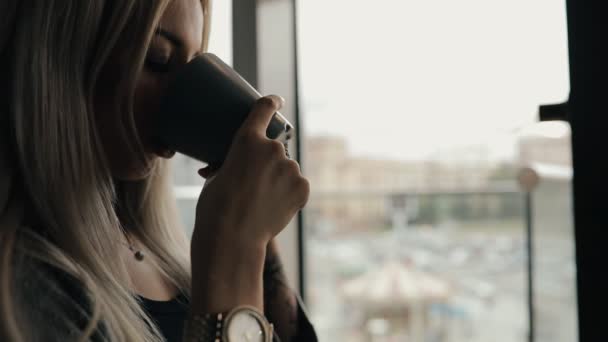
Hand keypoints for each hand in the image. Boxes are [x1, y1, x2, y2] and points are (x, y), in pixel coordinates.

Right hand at [192, 95, 308, 248]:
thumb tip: (235, 167)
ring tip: (260, 203)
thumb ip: (235, 163)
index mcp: (247, 139)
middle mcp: (273, 149)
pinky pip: (297, 186)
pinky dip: (288, 195)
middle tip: (252, 187)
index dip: (272, 103)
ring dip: (277, 180)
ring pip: (286, 170)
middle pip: (274, 150)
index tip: (278, 101)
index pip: (264, 109)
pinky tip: (273, 208)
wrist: (232, 236)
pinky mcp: (303, 187)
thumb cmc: (215, 207)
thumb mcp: (218, 175)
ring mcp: (291, 168)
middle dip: (266, 164)